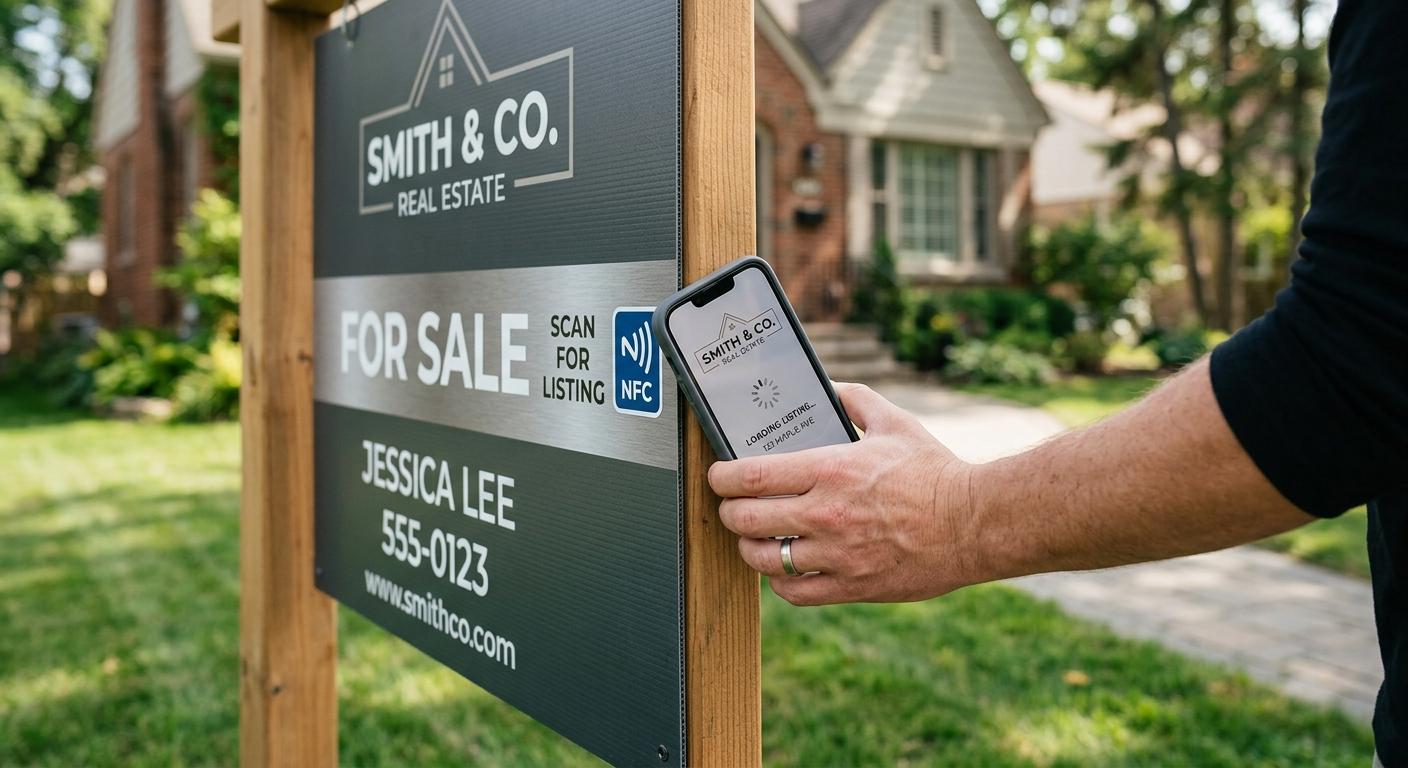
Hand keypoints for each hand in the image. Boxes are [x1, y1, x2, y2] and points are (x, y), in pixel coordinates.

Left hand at [708, 383, 976, 605]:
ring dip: (748, 547)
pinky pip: (794, 592)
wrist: (974, 522)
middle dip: (729, 511)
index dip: (723, 477)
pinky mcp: (852, 586)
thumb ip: (854, 400)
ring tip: (753, 538)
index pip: (753, 476)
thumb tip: (826, 388)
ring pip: (764, 558)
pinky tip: (783, 568)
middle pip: (746, 519)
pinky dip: (779, 581)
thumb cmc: (935, 471)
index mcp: (831, 469)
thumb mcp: (894, 423)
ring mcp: (837, 554)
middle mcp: (826, 514)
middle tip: (731, 506)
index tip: (719, 475)